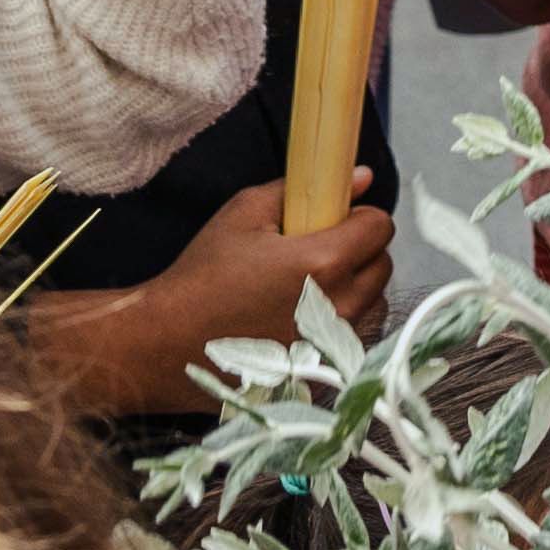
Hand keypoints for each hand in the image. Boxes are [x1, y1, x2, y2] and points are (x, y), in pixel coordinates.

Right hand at [13, 177, 396, 414]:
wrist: (167, 342)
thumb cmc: (203, 274)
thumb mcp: (244, 213)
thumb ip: (303, 191)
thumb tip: (361, 178)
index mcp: (322, 262)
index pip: (380, 228)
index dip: (361, 217)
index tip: (338, 219)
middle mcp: (338, 306)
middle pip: (382, 266)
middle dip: (360, 251)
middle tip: (320, 249)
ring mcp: (331, 344)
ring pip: (372, 303)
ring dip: (354, 288)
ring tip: (310, 286)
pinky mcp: (321, 371)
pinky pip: (353, 337)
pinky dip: (339, 323)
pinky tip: (303, 318)